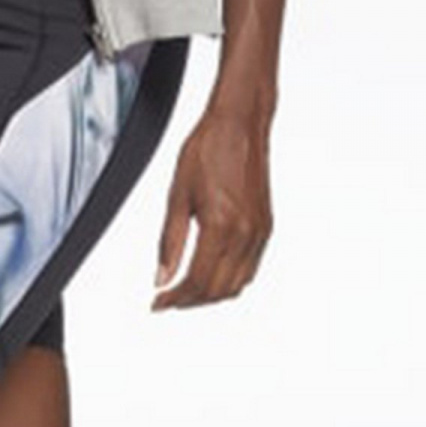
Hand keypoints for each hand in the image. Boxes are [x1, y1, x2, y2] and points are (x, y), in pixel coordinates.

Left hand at [152, 106, 272, 309]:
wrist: (239, 124)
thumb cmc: (208, 148)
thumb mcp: (177, 195)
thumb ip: (169, 242)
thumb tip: (161, 277)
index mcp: (221, 225)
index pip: (197, 281)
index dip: (175, 298)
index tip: (159, 302)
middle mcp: (246, 233)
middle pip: (218, 290)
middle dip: (190, 301)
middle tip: (168, 299)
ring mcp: (260, 232)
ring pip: (237, 285)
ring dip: (211, 295)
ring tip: (186, 291)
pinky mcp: (266, 227)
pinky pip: (250, 269)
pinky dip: (230, 281)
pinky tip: (212, 275)